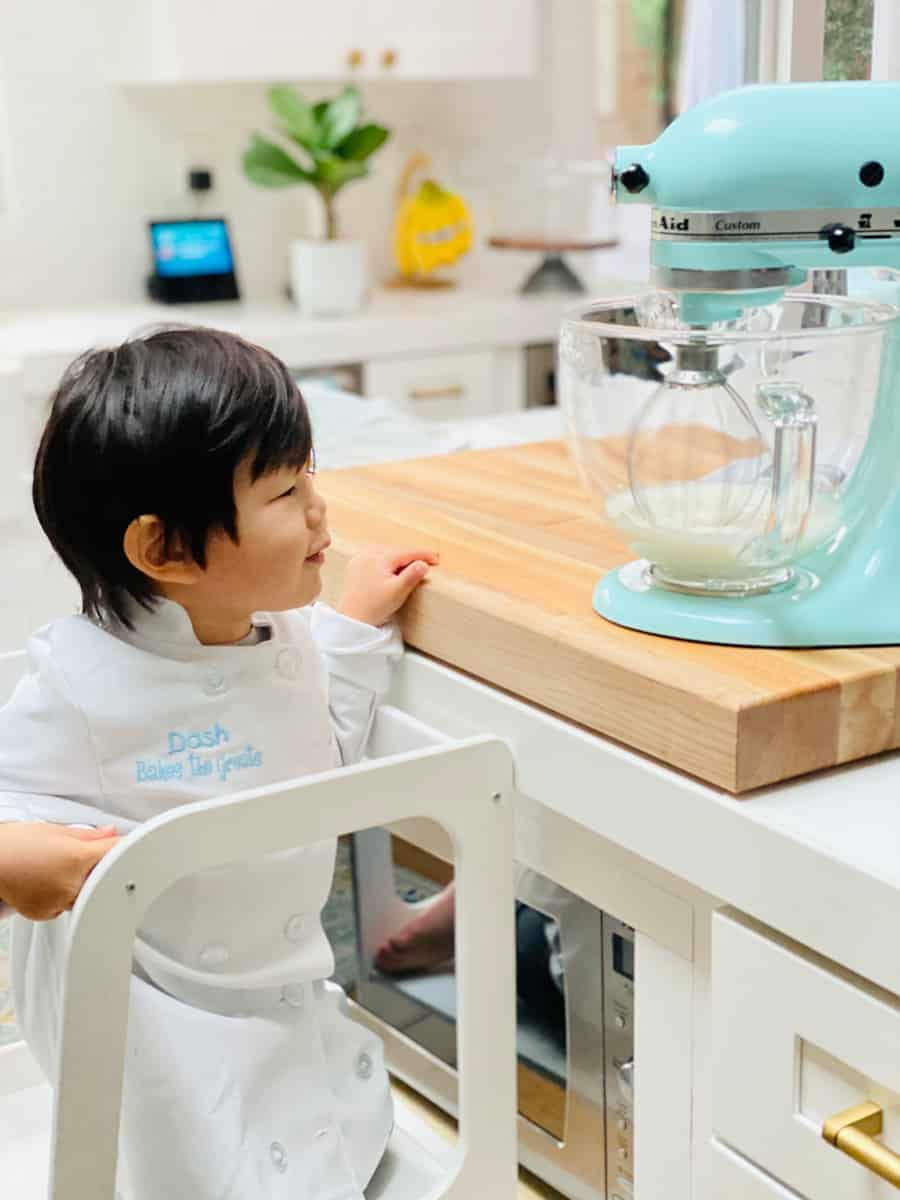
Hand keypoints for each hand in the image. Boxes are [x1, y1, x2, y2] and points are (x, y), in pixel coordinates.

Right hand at [0, 822, 119, 919]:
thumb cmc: (18, 843)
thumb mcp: (58, 831)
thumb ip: (90, 836)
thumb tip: (112, 833)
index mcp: (77, 859)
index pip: (114, 855)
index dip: (124, 850)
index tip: (128, 849)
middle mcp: (70, 885)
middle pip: (101, 880)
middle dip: (98, 870)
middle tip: (82, 859)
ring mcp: (58, 902)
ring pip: (84, 896)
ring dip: (81, 885)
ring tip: (58, 869)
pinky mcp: (46, 914)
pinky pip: (65, 906)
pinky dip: (63, 896)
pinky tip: (49, 882)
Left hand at [336, 545, 439, 627]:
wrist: (352, 618)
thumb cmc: (374, 607)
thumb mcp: (398, 592)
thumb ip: (412, 576)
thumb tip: (424, 563)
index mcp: (380, 558)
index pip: (407, 552)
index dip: (424, 555)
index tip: (437, 558)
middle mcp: (368, 553)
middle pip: (397, 551)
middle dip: (412, 556)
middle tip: (428, 561)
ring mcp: (360, 558)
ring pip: (386, 552)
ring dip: (400, 557)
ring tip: (412, 565)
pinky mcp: (355, 565)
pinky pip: (375, 556)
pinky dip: (387, 560)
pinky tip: (392, 567)